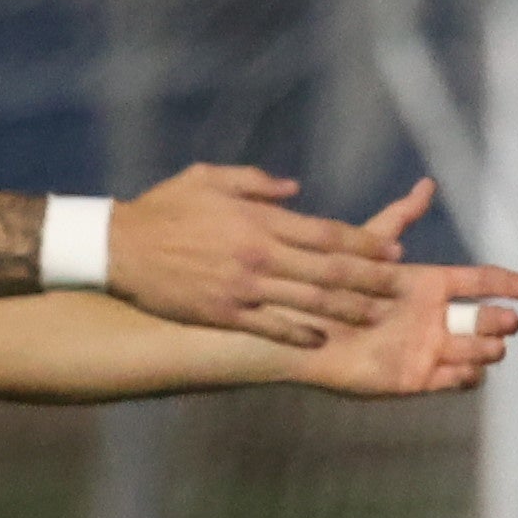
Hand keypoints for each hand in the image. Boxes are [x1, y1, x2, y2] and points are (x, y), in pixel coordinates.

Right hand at [109, 162, 404, 344]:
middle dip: (368, 280)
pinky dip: (297, 333)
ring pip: (307, 302)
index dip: (362, 245)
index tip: (390, 252)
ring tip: (374, 317)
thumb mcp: (208, 178)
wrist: (119, 247)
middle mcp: (258, 255)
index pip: (324, 234)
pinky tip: (321, 339)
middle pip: (327, 271)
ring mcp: (242, 288)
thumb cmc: (164, 208)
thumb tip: (296, 190)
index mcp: (259, 221)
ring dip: (345, 310)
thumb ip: (256, 182)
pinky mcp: (223, 312)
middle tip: (398, 288)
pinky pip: (269, 326)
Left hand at [294, 182, 517, 395]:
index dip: (508, 284)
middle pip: (483, 320)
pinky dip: (467, 377)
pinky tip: (470, 370)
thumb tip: (427, 184)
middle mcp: (434, 318)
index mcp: (430, 286)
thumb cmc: (331, 285)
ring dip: (487, 349)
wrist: (304, 329)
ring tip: (489, 346)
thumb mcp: (367, 247)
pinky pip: (451, 382)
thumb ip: (398, 218)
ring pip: (474, 351)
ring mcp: (427, 349)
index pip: (481, 282)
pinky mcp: (414, 379)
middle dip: (500, 321)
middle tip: (507, 321)